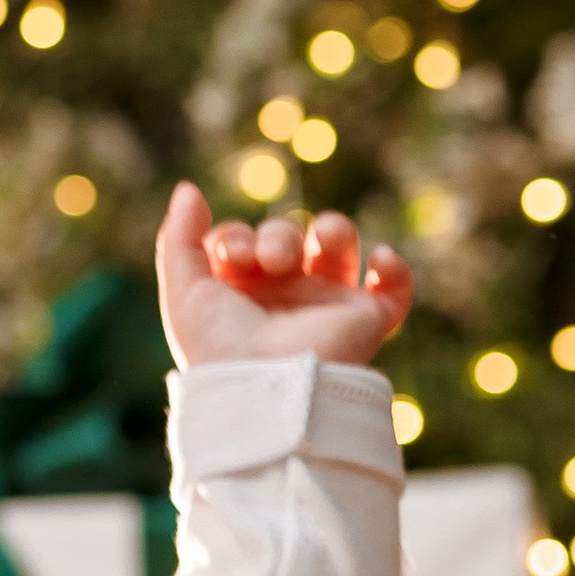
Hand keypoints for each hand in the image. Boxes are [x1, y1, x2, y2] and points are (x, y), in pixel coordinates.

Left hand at [157, 179, 414, 369]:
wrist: (268, 386)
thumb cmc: (220, 343)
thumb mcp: (185, 289)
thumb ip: (179, 237)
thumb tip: (188, 189)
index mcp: (240, 294)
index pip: (242, 242)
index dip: (237, 237)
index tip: (231, 255)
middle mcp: (284, 298)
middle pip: (287, 236)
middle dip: (279, 236)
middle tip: (270, 261)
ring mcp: (327, 308)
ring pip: (339, 248)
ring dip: (334, 229)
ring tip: (321, 242)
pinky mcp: (366, 321)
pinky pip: (394, 289)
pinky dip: (394, 268)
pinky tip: (379, 258)